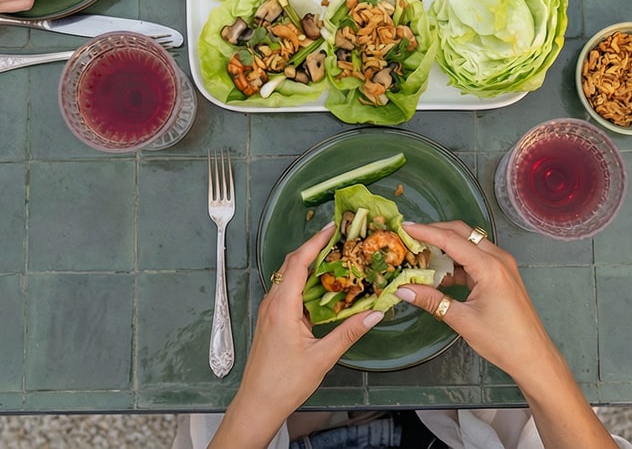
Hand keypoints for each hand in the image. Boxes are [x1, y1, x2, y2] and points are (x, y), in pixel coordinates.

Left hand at [213, 224, 381, 447]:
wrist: (258, 404)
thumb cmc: (284, 383)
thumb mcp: (322, 357)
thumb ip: (348, 332)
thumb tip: (374, 313)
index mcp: (282, 306)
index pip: (299, 262)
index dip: (316, 241)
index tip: (333, 227)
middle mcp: (273, 303)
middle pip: (293, 265)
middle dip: (315, 249)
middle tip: (341, 239)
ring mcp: (270, 312)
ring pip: (290, 279)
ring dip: (311, 267)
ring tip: (337, 259)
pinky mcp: (272, 322)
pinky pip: (289, 294)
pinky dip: (307, 285)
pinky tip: (325, 291)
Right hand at [393, 221, 562, 381]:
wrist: (533, 356)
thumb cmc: (503, 341)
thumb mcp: (462, 320)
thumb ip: (432, 301)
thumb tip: (404, 289)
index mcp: (489, 267)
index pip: (451, 240)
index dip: (426, 232)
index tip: (406, 228)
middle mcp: (498, 259)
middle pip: (462, 233)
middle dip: (435, 233)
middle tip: (411, 239)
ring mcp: (502, 265)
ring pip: (469, 244)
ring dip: (446, 248)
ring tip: (422, 258)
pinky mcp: (502, 274)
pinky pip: (476, 258)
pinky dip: (457, 262)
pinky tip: (441, 276)